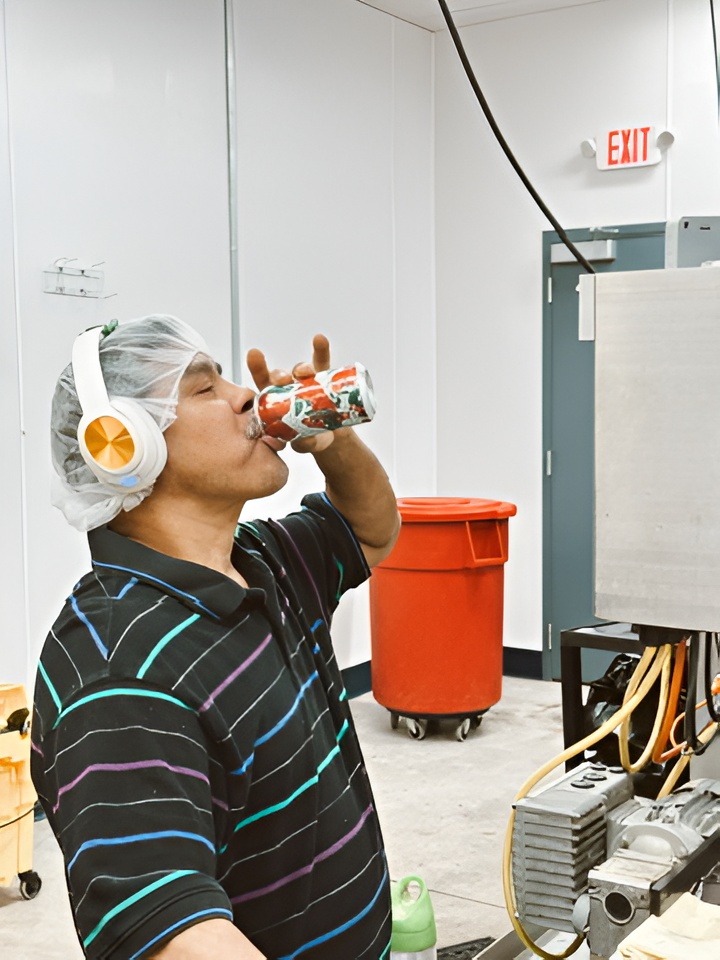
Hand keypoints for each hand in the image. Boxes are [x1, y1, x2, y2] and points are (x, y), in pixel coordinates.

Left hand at [246, 334, 335, 453]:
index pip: (263, 384)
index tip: (254, 354)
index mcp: (276, 401)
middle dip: (280, 375)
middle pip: (280, 376)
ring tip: (306, 371)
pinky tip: (320, 340)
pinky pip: (322, 363)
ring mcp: (306, 381)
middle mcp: (289, 387)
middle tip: (283, 379)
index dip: (258, 368)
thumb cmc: (311, 437)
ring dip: (301, 367)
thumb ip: (305, 442)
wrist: (331, 434)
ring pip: (300, 370)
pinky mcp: (325, 379)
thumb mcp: (307, 443)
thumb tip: (305, 440)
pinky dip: (321, 350)